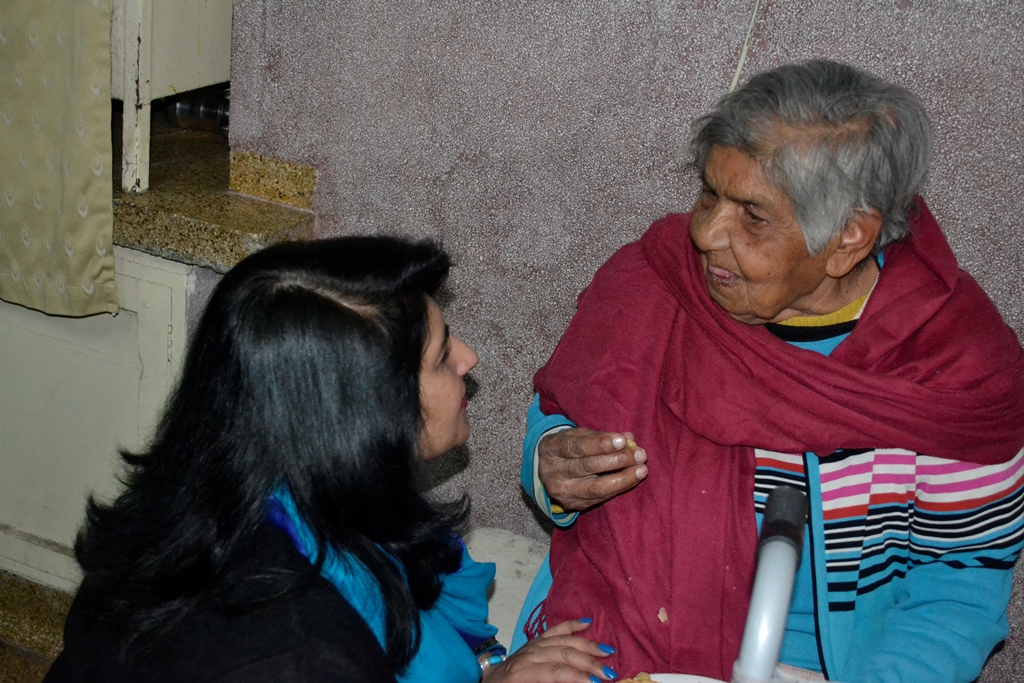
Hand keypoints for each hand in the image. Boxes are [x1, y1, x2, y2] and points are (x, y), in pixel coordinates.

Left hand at [481, 619, 616, 682]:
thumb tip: (577, 682)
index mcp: (522, 672)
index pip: (555, 672)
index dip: (577, 677)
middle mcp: (528, 655)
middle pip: (563, 654)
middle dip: (588, 663)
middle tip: (610, 672)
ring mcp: (532, 644)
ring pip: (563, 640)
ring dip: (587, 646)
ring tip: (608, 652)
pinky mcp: (535, 640)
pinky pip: (555, 629)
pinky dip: (572, 625)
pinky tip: (588, 622)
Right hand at [538, 428, 647, 511]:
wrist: (548, 469)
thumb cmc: (570, 447)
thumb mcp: (579, 435)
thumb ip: (601, 436)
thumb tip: (628, 437)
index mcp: (551, 448)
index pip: (577, 446)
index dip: (600, 444)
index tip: (622, 440)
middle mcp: (552, 472)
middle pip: (587, 467)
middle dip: (617, 460)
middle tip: (640, 455)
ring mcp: (561, 491)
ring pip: (595, 488)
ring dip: (622, 479)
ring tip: (642, 470)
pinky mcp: (570, 505)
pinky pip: (599, 498)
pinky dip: (618, 488)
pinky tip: (632, 480)